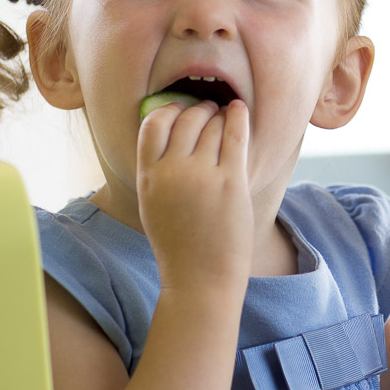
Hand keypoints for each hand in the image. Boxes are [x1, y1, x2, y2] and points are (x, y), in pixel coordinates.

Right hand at [136, 98, 252, 289]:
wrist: (201, 280)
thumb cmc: (179, 245)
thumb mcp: (151, 205)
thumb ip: (156, 171)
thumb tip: (170, 134)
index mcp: (147, 177)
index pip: (152, 124)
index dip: (168, 110)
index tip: (180, 109)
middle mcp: (172, 172)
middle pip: (186, 119)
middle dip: (198, 109)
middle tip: (208, 110)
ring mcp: (202, 175)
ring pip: (212, 125)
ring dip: (219, 114)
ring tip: (225, 114)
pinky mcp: (230, 182)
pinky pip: (235, 136)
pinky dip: (238, 117)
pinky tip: (241, 110)